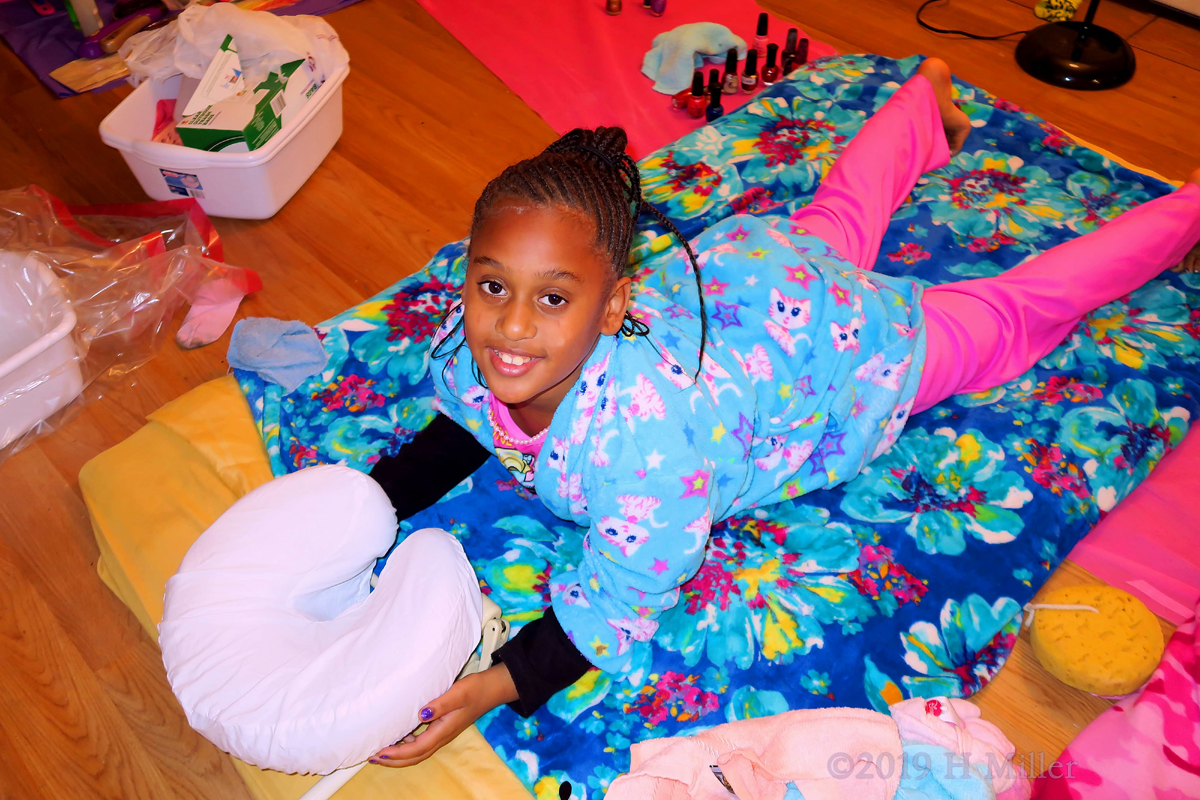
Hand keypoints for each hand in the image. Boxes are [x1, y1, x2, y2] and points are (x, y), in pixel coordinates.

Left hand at [369, 663, 517, 767]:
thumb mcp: (458, 693)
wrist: (490, 690)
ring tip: (380, 751)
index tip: (379, 753)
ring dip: (398, 756)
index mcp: (443, 731)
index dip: (396, 754)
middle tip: (372, 757)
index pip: (416, 749)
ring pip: (417, 752)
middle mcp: (441, 736)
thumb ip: (440, 704)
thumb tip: (421, 714)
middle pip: (414, 757)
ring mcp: (442, 734)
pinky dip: (407, 746)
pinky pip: (421, 743)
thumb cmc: (475, 689)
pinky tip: (398, 738)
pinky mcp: (441, 728)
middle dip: (393, 761)